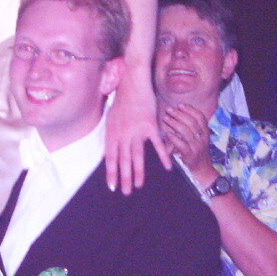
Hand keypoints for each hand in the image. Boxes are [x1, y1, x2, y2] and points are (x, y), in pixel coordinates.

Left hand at [106, 70, 164, 194]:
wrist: (133, 83)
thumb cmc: (122, 99)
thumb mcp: (111, 117)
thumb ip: (113, 135)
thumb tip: (110, 150)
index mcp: (112, 132)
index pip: (110, 157)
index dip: (111, 172)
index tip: (112, 186)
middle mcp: (123, 133)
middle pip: (123, 160)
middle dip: (124, 178)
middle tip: (126, 192)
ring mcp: (137, 131)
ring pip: (138, 156)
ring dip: (138, 172)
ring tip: (139, 186)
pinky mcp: (150, 126)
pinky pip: (157, 144)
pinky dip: (163, 156)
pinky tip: (167, 167)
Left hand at [159, 101, 212, 179]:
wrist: (203, 170)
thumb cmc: (197, 152)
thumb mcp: (198, 138)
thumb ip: (191, 127)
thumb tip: (177, 113)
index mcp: (205, 133)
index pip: (200, 117)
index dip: (190, 110)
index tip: (180, 105)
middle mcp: (202, 139)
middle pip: (192, 122)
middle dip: (179, 114)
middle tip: (169, 109)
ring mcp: (197, 147)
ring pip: (186, 132)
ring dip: (174, 123)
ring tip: (165, 118)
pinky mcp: (190, 155)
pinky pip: (182, 145)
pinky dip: (174, 138)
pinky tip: (167, 133)